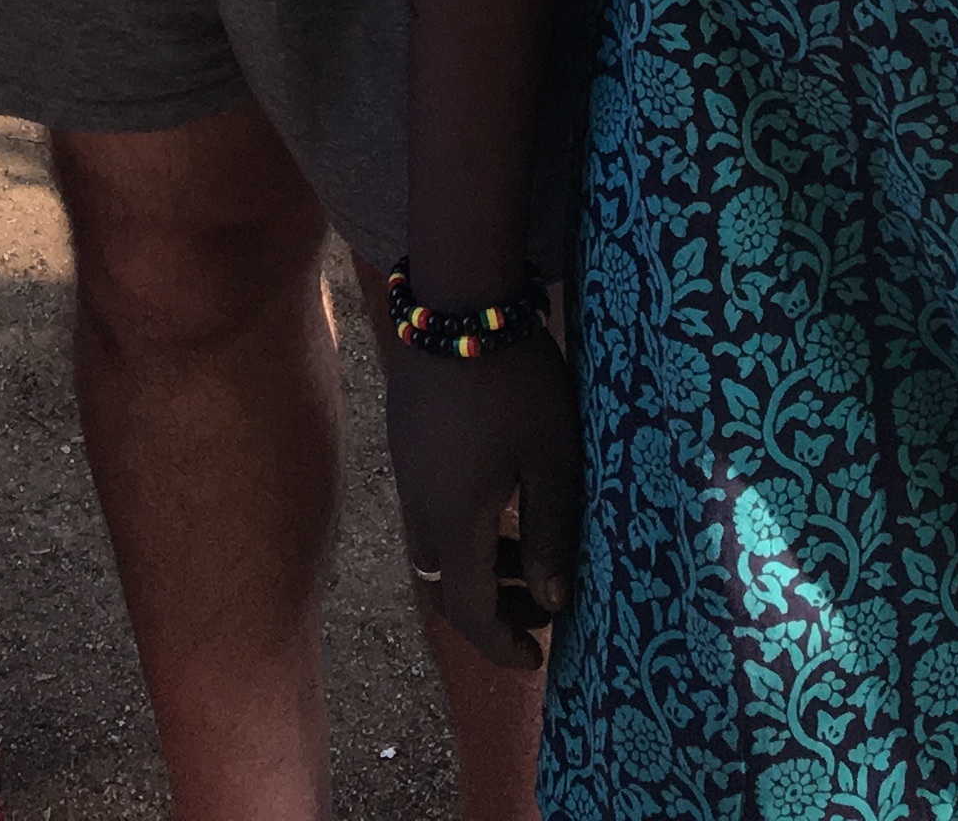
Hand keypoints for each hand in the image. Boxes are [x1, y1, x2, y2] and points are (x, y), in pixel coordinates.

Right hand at [383, 332, 583, 673]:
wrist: (457, 298)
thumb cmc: (516, 380)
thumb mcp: (552, 459)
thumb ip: (551, 535)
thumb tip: (551, 599)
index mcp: (454, 520)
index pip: (470, 612)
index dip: (502, 645)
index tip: (537, 659)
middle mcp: (420, 507)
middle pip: (445, 588)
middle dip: (490, 610)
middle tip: (537, 608)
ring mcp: (406, 472)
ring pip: (435, 548)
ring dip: (477, 567)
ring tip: (528, 556)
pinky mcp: (405, 442)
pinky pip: (429, 511)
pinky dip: (464, 530)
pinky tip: (502, 501)